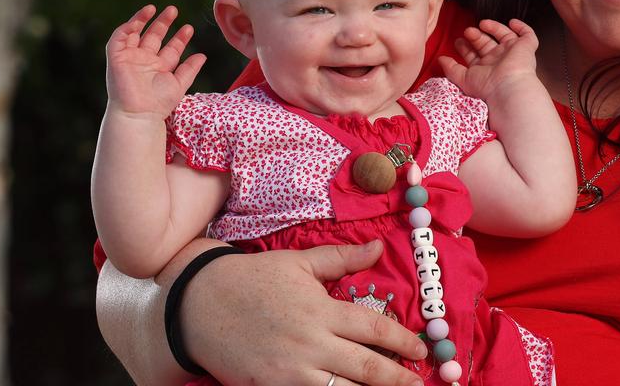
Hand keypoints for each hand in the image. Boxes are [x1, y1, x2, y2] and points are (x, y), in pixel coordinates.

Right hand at [105, 4, 205, 119]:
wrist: (139, 113)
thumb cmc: (159, 103)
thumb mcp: (179, 83)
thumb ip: (190, 69)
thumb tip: (203, 56)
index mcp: (159, 68)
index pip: (171, 48)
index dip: (180, 38)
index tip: (189, 28)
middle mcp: (144, 61)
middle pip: (153, 36)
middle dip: (163, 23)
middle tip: (173, 10)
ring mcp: (130, 59)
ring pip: (135, 33)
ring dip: (142, 20)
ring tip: (153, 8)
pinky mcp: (116, 58)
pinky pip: (118, 38)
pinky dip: (126, 28)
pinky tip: (137, 20)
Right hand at [180, 241, 427, 385]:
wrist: (198, 304)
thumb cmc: (252, 279)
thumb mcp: (298, 263)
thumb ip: (341, 259)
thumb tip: (379, 247)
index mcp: (322, 310)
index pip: (374, 330)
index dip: (403, 342)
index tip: (421, 351)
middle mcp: (311, 342)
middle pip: (366, 367)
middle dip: (397, 379)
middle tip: (418, 385)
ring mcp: (291, 370)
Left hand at [439, 18, 539, 102]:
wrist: (507, 88)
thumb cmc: (486, 87)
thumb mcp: (462, 78)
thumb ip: (451, 68)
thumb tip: (440, 59)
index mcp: (485, 69)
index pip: (474, 55)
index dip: (465, 47)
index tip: (457, 41)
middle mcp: (499, 61)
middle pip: (487, 44)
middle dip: (476, 36)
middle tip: (468, 31)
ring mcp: (513, 53)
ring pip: (505, 36)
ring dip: (494, 28)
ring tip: (483, 23)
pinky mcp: (526, 48)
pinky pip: (528, 35)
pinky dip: (522, 27)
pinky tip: (512, 23)